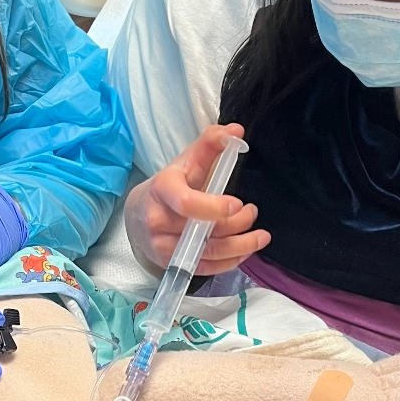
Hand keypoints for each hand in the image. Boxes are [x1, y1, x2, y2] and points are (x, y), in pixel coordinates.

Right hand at [124, 124, 269, 275]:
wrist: (140, 214)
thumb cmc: (170, 185)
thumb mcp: (187, 161)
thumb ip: (210, 144)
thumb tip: (236, 131)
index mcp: (163, 190)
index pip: (187, 203)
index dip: (214, 207)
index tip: (238, 202)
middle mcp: (159, 221)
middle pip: (204, 230)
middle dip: (237, 223)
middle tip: (252, 211)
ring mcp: (163, 246)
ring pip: (209, 252)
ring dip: (242, 245)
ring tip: (260, 235)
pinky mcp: (171, 264)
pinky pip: (207, 269)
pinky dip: (231, 261)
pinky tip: (245, 249)